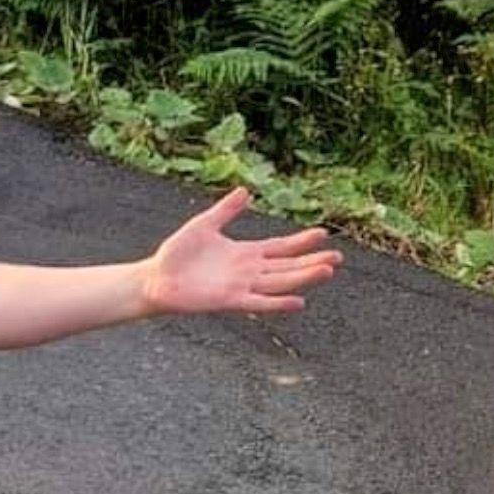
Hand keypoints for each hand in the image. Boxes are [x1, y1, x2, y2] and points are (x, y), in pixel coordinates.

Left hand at [142, 187, 341, 315]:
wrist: (155, 278)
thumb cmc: (176, 254)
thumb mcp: (203, 225)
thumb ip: (225, 210)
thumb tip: (245, 190)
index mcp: (245, 253)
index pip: (280, 247)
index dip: (301, 241)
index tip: (323, 233)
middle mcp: (248, 271)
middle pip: (287, 266)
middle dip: (312, 261)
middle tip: (338, 257)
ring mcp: (241, 287)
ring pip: (279, 283)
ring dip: (303, 278)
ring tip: (327, 271)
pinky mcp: (229, 300)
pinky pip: (258, 303)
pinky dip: (277, 303)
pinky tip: (298, 300)